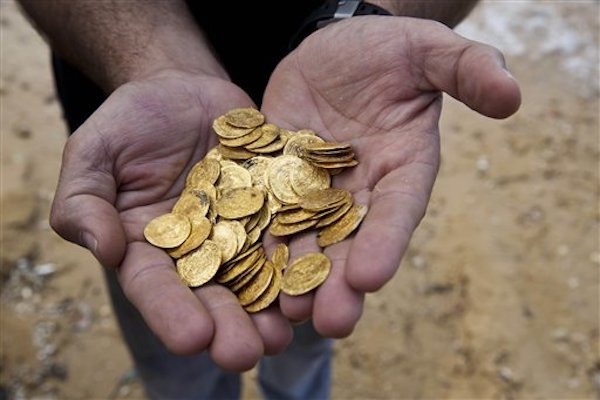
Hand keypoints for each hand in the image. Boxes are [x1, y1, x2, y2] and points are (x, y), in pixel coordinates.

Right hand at [49, 70, 292, 369]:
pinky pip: (293, 230)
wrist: (181, 89)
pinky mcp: (277, 204)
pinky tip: (320, 280)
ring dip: (272, 307)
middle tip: (245, 352)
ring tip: (285, 333)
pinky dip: (305, 256)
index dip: (172, 313)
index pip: (157, 287)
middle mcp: (201, 249)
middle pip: (213, 293)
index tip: (192, 338)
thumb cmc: (130, 122)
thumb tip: (103, 249)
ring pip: (258, 275)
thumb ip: (84, 201)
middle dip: (229, 324)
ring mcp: (243, 229)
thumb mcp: (93, 152)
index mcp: (151, 246)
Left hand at [261, 17, 520, 335]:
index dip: (386, 242)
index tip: (371, 277)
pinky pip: (264, 208)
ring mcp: (315, 186)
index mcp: (402, 167)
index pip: (398, 209)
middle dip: (341, 281)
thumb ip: (466, 70)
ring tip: (286, 311)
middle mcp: (360, 188)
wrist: (336, 47)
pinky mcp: (277, 175)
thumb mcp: (427, 51)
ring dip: (296, 274)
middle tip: (330, 321)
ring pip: (306, 236)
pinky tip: (242, 268)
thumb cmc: (389, 50)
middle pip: (351, 240)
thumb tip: (511, 96)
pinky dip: (256, 237)